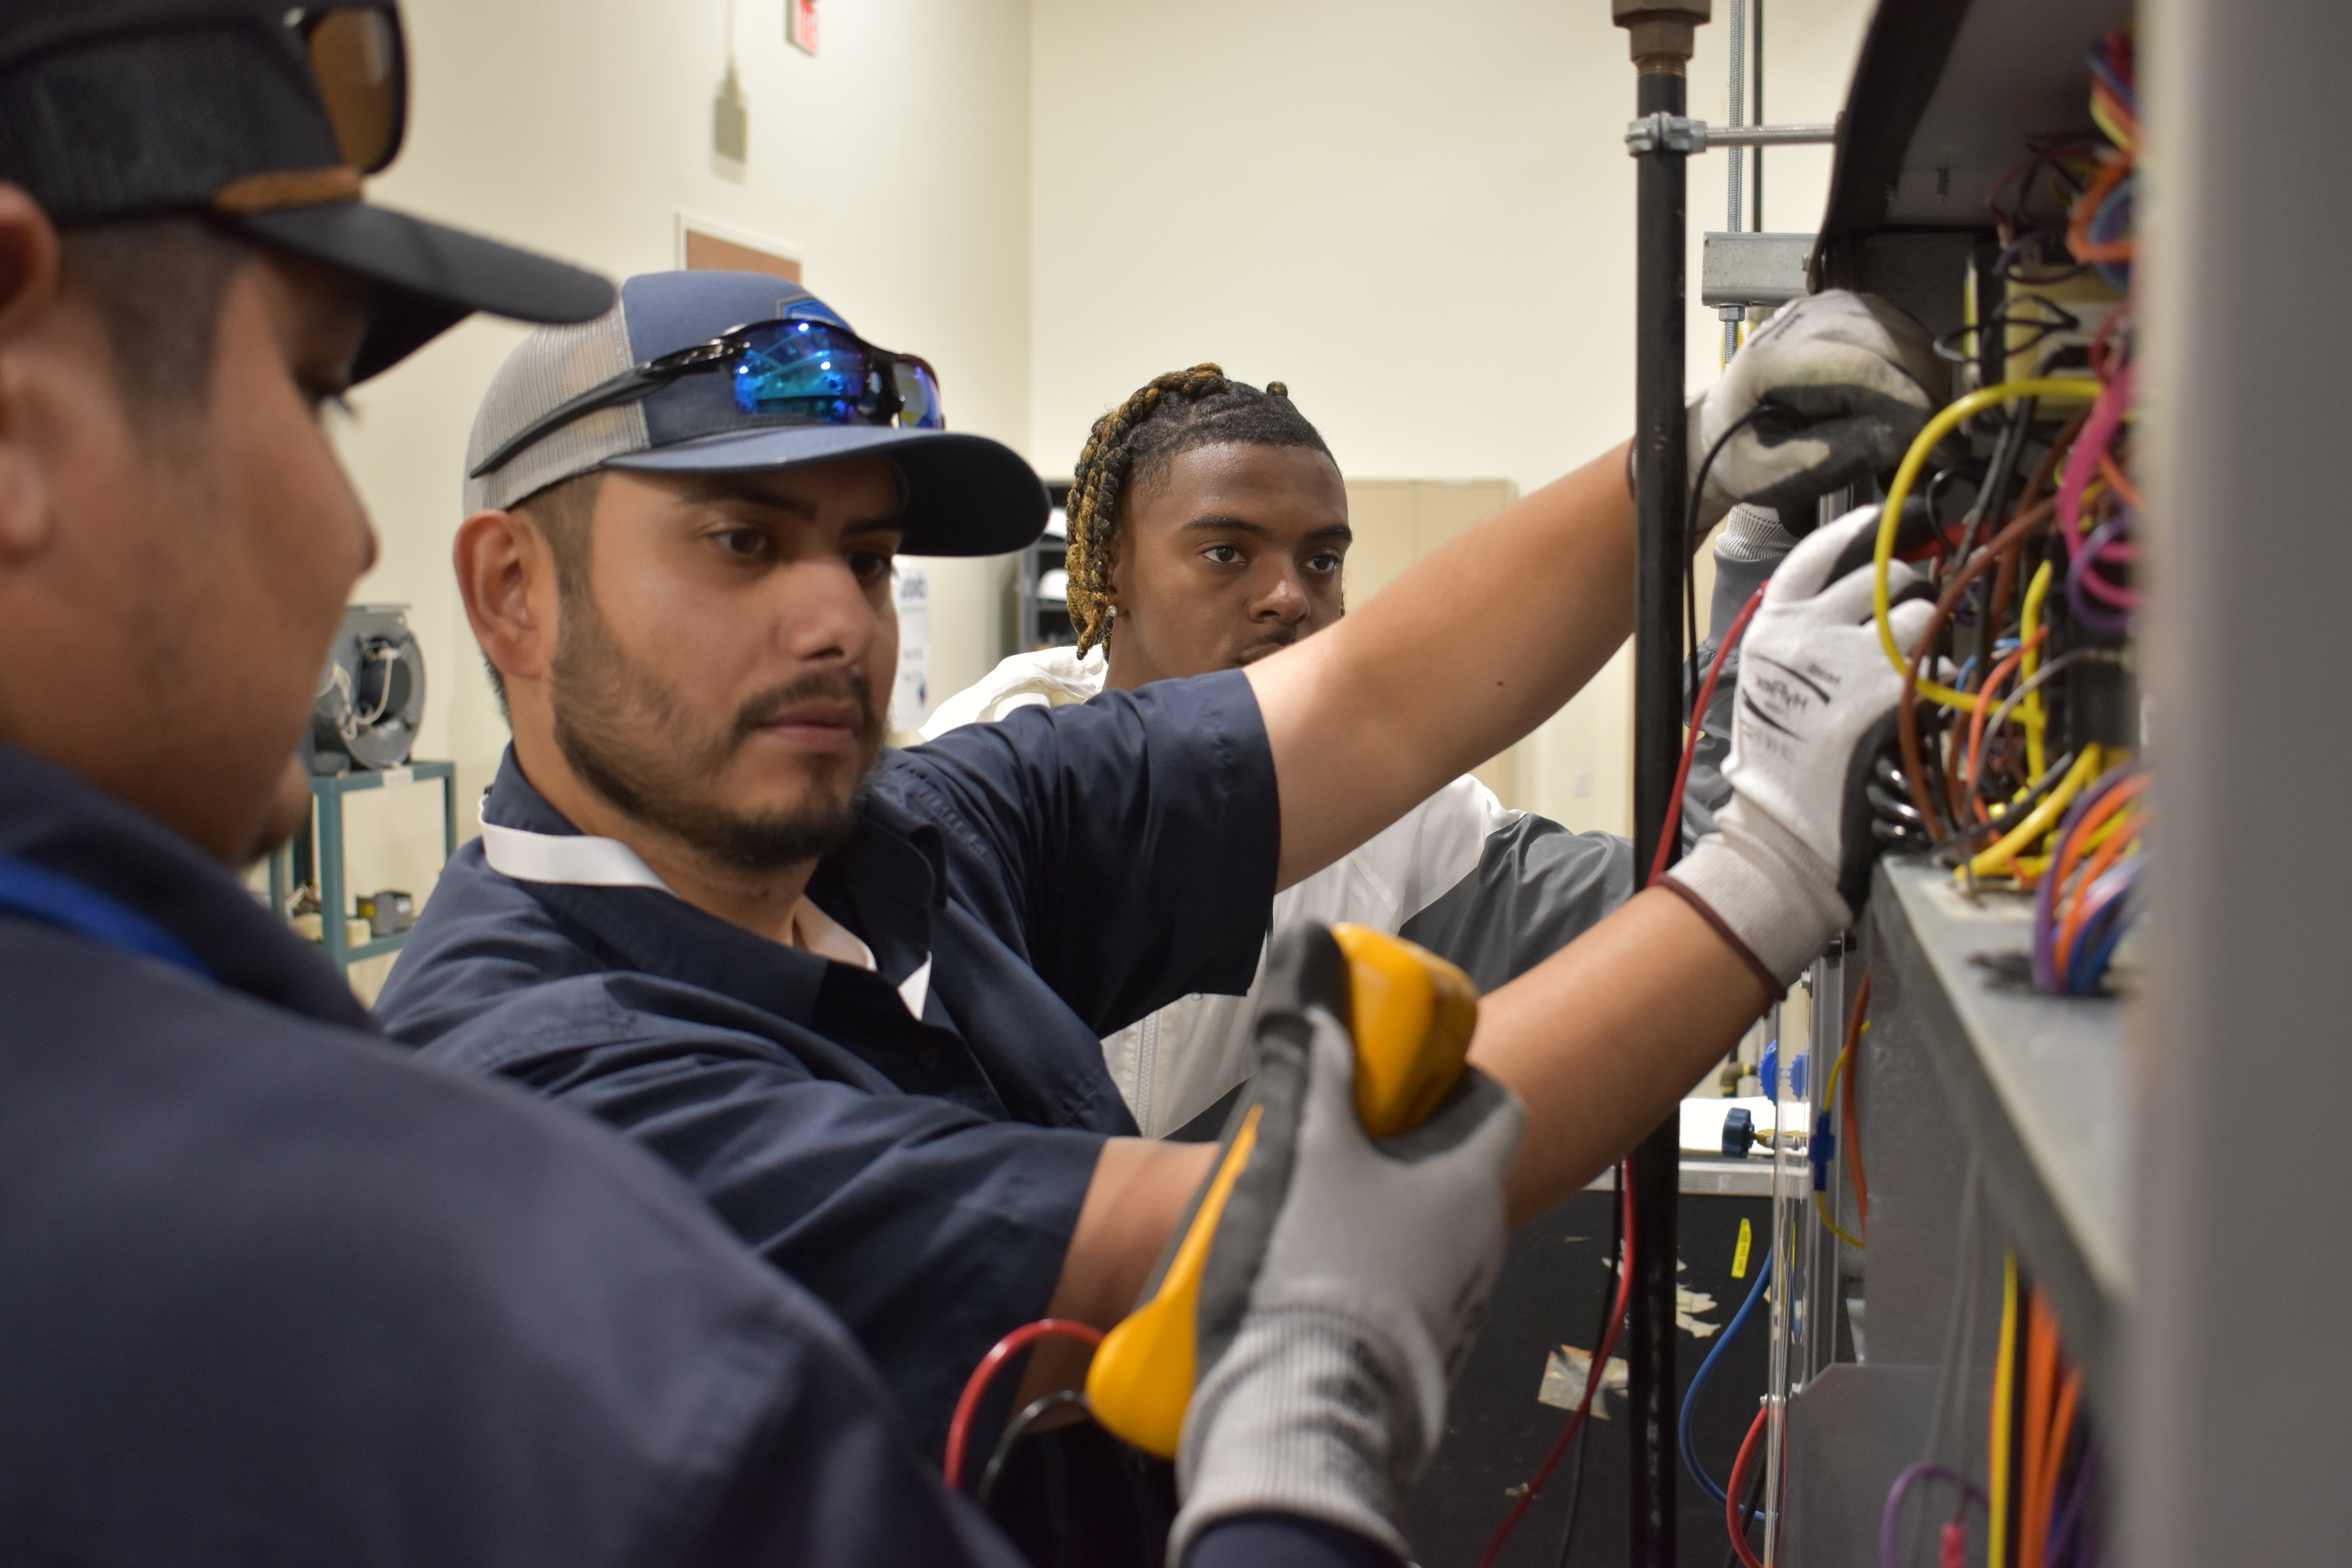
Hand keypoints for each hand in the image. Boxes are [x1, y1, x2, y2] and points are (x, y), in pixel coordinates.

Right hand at [1170, 927, 1523, 1561]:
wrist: (1299, 1424)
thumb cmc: (1311, 1269)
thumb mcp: (1296, 1138)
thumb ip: (1301, 1043)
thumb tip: (1310, 945)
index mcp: (1468, 1184)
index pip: (1492, 1102)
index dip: (1443, 1075)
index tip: (1381, 1071)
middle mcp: (1479, 1248)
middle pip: (1444, 1171)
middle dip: (1382, 1149)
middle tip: (1310, 1138)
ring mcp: (1450, 1313)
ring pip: (1417, 1237)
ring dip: (1364, 1217)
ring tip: (1288, 1211)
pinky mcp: (1410, 1366)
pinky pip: (1390, 1302)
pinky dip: (1350, 1283)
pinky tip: (1290, 1285)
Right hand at [1664, 507, 1936, 985]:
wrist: (1783, 831)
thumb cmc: (1778, 763)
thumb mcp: (1771, 682)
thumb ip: (1804, 633)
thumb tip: (1861, 593)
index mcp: (1772, 628)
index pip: (1815, 554)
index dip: (1852, 533)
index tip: (1879, 521)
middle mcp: (1808, 634)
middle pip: (1880, 578)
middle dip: (1901, 597)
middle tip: (1900, 630)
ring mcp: (1851, 662)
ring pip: (1918, 617)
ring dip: (1924, 641)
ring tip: (1907, 678)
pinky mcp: (1891, 695)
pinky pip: (1936, 667)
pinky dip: (1936, 685)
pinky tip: (1915, 712)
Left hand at [1689, 290, 1944, 531]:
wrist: (1723, 426)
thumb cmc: (1745, 452)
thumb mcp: (1774, 473)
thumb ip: (1834, 455)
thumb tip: (1905, 436)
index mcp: (1771, 360)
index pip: (1860, 369)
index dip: (1910, 406)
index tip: (1941, 445)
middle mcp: (1802, 320)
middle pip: (1891, 345)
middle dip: (1926, 397)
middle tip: (1940, 446)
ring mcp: (1829, 307)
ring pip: (1906, 335)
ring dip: (1926, 383)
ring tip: (1922, 429)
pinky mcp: (1851, 308)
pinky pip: (1905, 331)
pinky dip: (1918, 369)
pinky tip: (1912, 403)